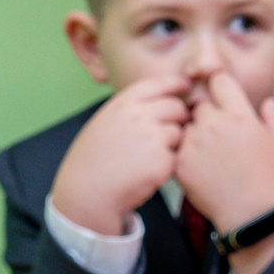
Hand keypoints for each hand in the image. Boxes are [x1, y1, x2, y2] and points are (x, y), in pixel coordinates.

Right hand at [49, 76, 192, 235]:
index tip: (185, 85)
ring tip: (148, 157)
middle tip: (171, 131)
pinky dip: (168, 165)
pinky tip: (148, 172)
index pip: (158, 83)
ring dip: (172, 143)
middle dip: (179, 117)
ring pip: (179, 133)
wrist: (87, 191)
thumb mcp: (104, 122)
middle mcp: (140, 116)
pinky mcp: (162, 161)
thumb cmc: (92, 160)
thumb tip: (156, 103)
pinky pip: (176, 157)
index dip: (176, 83)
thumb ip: (129, 110)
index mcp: (123, 104)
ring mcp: (153, 138)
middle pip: (176, 107)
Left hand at [171, 71, 273, 234]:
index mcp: (238, 115)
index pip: (219, 80)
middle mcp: (213, 125)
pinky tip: (203, 168)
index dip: (222, 88)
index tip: (224, 99)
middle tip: (222, 136)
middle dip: (210, 114)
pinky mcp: (181, 163)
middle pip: (202, 104)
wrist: (250, 216)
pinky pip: (179, 147)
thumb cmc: (271, 179)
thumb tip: (267, 102)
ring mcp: (193, 144)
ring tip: (213, 155)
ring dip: (196, 134)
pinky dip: (187, 154)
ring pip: (188, 126)